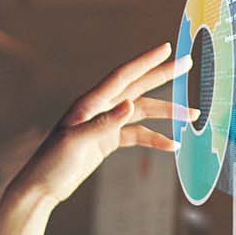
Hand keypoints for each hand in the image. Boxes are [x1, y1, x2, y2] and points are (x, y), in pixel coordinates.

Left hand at [9, 43, 196, 207]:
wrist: (42, 186)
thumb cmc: (52, 162)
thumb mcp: (76, 142)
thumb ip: (104, 124)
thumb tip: (130, 105)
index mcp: (90, 102)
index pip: (123, 76)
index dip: (146, 61)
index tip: (167, 49)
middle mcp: (100, 108)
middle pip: (138, 87)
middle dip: (163, 76)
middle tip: (188, 63)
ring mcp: (105, 124)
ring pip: (142, 112)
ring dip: (167, 113)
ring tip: (193, 115)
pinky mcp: (107, 140)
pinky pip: (136, 135)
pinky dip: (154, 138)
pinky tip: (172, 145)